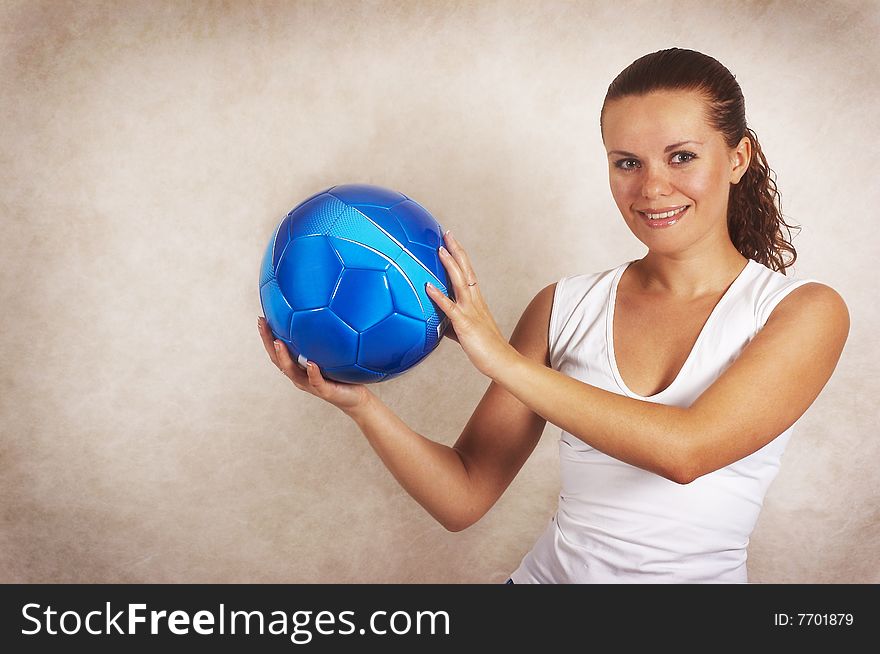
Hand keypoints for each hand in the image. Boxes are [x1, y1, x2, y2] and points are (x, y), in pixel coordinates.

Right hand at [257, 316, 371, 413]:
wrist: (356, 397)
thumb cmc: (344, 374)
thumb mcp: (334, 353)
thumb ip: (326, 338)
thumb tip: (326, 309)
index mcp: (299, 366)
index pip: (278, 350)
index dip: (267, 336)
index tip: (261, 318)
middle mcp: (301, 375)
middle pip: (278, 359)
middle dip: (268, 342)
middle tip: (262, 324)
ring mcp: (311, 384)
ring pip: (292, 372)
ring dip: (284, 357)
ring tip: (278, 342)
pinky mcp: (325, 391)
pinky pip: (317, 382)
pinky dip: (312, 373)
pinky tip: (311, 363)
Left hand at [425, 230, 514, 377]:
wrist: (503, 362)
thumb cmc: (485, 349)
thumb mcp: (466, 331)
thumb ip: (452, 323)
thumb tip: (437, 322)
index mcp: (476, 301)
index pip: (468, 272)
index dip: (460, 256)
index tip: (451, 241)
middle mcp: (475, 301)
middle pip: (466, 270)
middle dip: (456, 251)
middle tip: (447, 234)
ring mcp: (471, 311)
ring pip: (460, 282)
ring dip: (450, 265)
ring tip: (440, 249)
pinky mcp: (465, 324)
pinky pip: (450, 308)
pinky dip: (439, 295)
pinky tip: (428, 286)